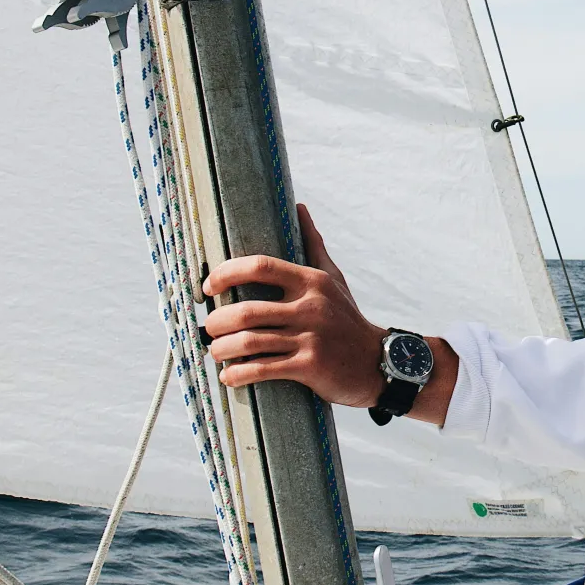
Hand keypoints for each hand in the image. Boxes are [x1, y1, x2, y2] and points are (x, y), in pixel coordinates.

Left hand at [203, 203, 385, 407]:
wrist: (376, 361)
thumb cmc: (347, 318)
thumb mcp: (334, 278)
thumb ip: (313, 244)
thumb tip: (298, 208)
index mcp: (311, 282)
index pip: (260, 266)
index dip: (226, 274)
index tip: (208, 287)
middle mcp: (311, 307)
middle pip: (246, 311)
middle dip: (216, 322)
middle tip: (208, 329)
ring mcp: (311, 338)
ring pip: (250, 343)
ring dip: (221, 350)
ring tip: (215, 352)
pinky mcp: (310, 366)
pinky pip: (263, 370)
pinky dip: (238, 375)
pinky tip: (229, 376)